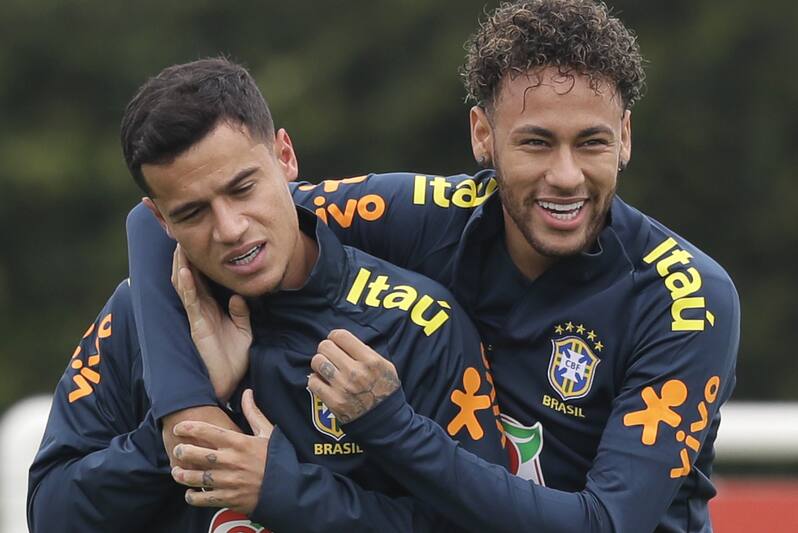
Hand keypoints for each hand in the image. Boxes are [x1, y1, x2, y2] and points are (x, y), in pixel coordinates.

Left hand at [171, 389, 273, 513]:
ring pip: (195, 478)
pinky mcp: (228, 498)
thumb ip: (253, 413)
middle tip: (177, 450)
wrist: (288, 487)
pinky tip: (190, 492)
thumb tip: (247, 392)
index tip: (179, 428)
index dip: (187, 428)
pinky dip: (192, 496)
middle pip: (195, 454)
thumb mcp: (267, 432)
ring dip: (182, 475)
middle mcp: (230, 461)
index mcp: (238, 442)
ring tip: (178, 472)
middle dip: (181, 451)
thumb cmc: (277, 458)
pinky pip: (203, 498)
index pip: (205, 431)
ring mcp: (228, 481)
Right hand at [172, 244, 251, 401]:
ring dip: (181, 265)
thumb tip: (237, 296)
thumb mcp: (244, 331)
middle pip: (188, 276)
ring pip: (184, 285)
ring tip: (179, 244)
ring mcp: (196, 316)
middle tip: (180, 235)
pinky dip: (187, 287)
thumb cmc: (233, 358)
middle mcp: (199, 309)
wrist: (228, 384)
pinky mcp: (197, 326)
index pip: (202, 278)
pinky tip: (185, 272)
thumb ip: (241, 313)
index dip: (198, 259)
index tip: (197, 239)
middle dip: (183, 256)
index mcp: (210, 307)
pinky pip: (190, 303)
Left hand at [307, 329, 400, 423]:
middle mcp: (356, 372)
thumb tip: (346, 343)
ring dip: (320, 363)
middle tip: (330, 355)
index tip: (335, 341)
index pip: (341, 336)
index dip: (335, 336)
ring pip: (317, 362)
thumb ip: (367, 352)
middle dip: (326, 349)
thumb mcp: (385, 366)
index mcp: (370, 361)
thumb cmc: (385, 390)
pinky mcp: (333, 401)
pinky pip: (313, 382)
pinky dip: (316, 380)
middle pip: (325, 346)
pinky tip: (324, 382)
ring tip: (327, 368)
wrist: (384, 421)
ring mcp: (343, 387)